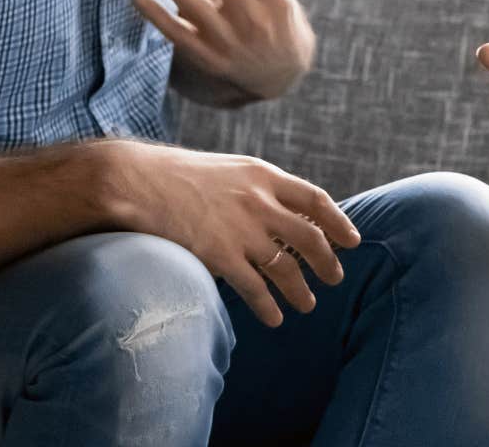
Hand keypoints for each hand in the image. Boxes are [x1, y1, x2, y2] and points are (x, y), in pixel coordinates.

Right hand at [95, 140, 361, 327]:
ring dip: (302, 290)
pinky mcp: (221, 256)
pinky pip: (255, 289)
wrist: (136, 180)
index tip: (352, 239)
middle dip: (327, 261)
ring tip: (308, 304)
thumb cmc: (175, 174)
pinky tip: (275, 318)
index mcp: (262, 175)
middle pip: (309, 238)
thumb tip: (279, 210)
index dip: (338, 222)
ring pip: (287, 268)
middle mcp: (259, 202)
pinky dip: (269, 306)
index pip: (315, 199)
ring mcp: (242, 230)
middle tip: (335, 277)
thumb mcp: (226, 169)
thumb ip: (255, 187)